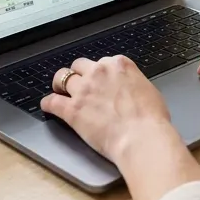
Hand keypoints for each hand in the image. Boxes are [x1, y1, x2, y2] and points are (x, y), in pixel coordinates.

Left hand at [40, 56, 175, 163]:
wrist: (142, 137)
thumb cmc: (151, 119)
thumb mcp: (148, 90)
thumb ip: (132, 83)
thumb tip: (129, 89)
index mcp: (119, 65)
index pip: (102, 62)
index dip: (100, 73)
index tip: (99, 80)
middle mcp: (99, 72)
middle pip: (79, 65)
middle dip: (79, 74)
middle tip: (79, 85)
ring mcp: (83, 89)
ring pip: (62, 78)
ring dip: (60, 84)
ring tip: (59, 91)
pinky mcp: (72, 109)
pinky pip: (52, 101)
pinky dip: (48, 103)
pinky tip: (47, 106)